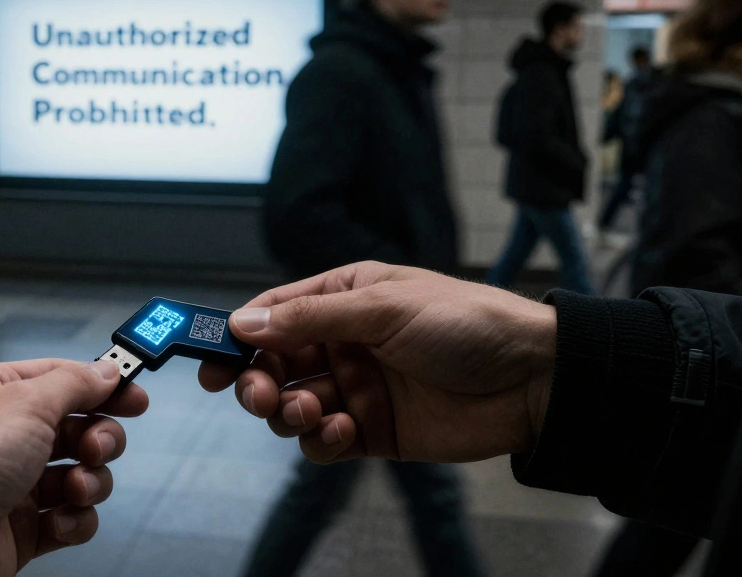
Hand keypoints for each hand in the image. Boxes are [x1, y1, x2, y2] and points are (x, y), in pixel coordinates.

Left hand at [0, 359, 147, 575]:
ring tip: (73, 489)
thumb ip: (75, 383)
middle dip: (99, 440)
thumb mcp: (28, 401)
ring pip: (81, 475)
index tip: (136, 399)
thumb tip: (107, 369)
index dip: (102, 388)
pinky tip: (57, 520)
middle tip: (95, 449)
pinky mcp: (25, 527)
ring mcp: (17, 483)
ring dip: (89, 482)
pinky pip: (70, 518)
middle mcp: (7, 436)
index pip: (62, 380)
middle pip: (78, 429)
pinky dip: (73, 520)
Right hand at [199, 262, 556, 464]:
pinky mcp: (372, 430)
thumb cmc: (466, 324)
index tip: (210, 360)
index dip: (236, 336)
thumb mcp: (383, 307)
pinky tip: (338, 432)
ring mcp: (356, 388)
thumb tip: (244, 322)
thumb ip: (310, 318)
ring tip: (309, 411)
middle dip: (257, 381)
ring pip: (292, 405)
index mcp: (343, 298)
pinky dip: (318, 441)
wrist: (532, 381)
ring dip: (287, 412)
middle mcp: (343, 342)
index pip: (272, 314)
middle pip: (273, 364)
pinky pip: (323, 441)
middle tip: (260, 394)